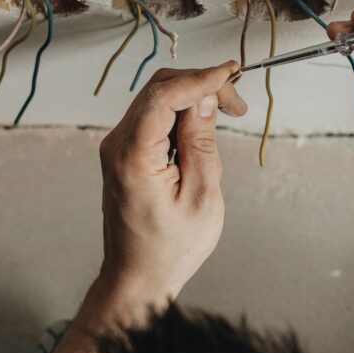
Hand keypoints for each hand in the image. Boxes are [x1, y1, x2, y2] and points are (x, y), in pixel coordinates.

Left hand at [97, 63, 246, 307]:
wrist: (137, 277)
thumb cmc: (170, 248)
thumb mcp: (201, 196)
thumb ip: (202, 143)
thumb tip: (204, 100)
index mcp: (132, 156)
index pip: (163, 96)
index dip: (200, 79)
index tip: (231, 74)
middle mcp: (117, 145)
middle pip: (158, 89)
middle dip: (199, 84)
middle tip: (237, 100)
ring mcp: (117, 148)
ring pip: (156, 99)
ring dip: (191, 96)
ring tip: (228, 110)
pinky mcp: (124, 153)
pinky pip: (153, 117)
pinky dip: (180, 111)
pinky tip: (204, 122)